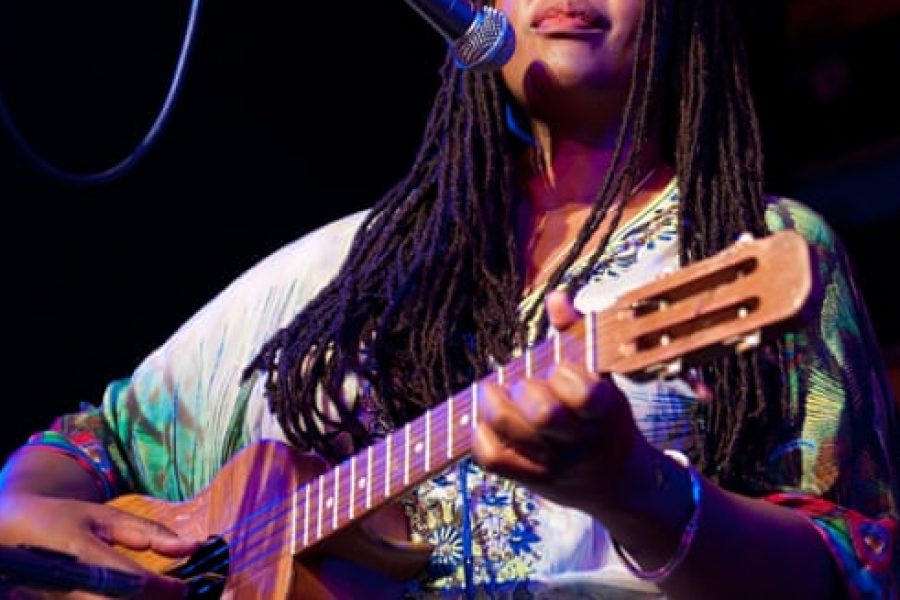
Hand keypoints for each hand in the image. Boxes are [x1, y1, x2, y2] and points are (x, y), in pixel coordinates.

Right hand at [0, 492, 197, 598]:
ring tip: (155, 596)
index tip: (185, 588)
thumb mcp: (104, 517)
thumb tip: (191, 547)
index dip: (166, 590)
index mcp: (81, 552)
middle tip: (174, 595)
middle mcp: (68, 584)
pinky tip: (135, 598)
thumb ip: (149, 532)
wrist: (9, 532)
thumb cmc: (61, 521)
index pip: (134, 583)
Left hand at [472, 290, 650, 515]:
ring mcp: (554, 464)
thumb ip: (576, 336)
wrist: (619, 483)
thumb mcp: (603, 379)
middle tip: (518, 383)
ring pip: (512, 433)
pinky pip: (494, 458)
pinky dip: (480, 436)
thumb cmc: (604, 419)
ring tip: (490, 392)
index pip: (585, 394)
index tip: (557, 369)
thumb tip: (556, 297)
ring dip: (493, 406)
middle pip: (544, 414)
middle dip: (525, 391)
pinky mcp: (531, 480)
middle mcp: (580, 441)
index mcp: (604, 411)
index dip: (565, 377)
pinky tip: (482, 421)